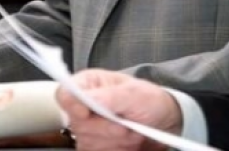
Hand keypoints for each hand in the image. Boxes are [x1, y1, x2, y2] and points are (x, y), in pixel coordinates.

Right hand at [55, 69, 179, 150]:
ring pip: (88, 143)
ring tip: (131, 130)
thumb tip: (88, 98)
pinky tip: (127, 143)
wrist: (164, 124)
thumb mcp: (136, 94)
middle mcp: (83, 107)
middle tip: (127, 123)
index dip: (74, 105)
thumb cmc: (149, 101)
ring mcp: (86, 130)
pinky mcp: (93, 147)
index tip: (88, 112)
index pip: (64, 94)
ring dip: (117, 142)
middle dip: (108, 128)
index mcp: (89, 85)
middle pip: (78, 124)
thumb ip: (112, 96)